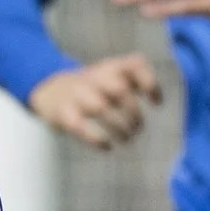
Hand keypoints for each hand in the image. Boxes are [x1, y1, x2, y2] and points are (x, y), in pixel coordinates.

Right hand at [27, 52, 161, 150]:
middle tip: (138, 129)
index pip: (134, 64)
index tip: (156, 103)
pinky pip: (79, 125)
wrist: (49, 91)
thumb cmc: (92, 89)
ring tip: (126, 139)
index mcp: (110, 68)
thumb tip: (160, 103)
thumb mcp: (111, 78)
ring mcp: (76, 94)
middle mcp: (94, 77)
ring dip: (118, 127)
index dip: (149, 83)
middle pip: (119, 90)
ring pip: (100, 107)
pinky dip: (96, 139)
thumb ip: (134, 83)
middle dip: (133, 113)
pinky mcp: (63, 113)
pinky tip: (107, 146)